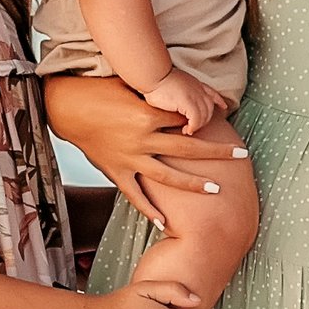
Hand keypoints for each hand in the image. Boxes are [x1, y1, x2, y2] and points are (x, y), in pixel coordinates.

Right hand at [41, 72, 250, 225]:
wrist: (66, 107)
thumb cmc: (98, 90)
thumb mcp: (129, 84)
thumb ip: (154, 92)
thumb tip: (176, 89)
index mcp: (147, 113)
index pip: (185, 118)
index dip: (203, 120)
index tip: (223, 122)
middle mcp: (143, 138)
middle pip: (189, 146)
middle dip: (217, 150)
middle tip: (242, 154)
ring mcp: (131, 157)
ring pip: (169, 175)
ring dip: (194, 183)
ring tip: (216, 189)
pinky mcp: (117, 170)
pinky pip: (136, 195)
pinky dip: (150, 210)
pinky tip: (165, 223)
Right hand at [144, 68, 222, 135]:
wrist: (153, 75)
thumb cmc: (156, 80)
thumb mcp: (173, 85)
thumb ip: (181, 93)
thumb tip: (178, 104)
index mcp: (195, 84)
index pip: (212, 93)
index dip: (219, 101)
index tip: (224, 107)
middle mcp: (198, 89)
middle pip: (209, 109)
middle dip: (204, 121)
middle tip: (192, 128)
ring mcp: (194, 95)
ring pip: (204, 116)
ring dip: (197, 126)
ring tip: (187, 130)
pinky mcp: (188, 102)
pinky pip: (196, 119)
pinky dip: (193, 127)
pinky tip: (186, 130)